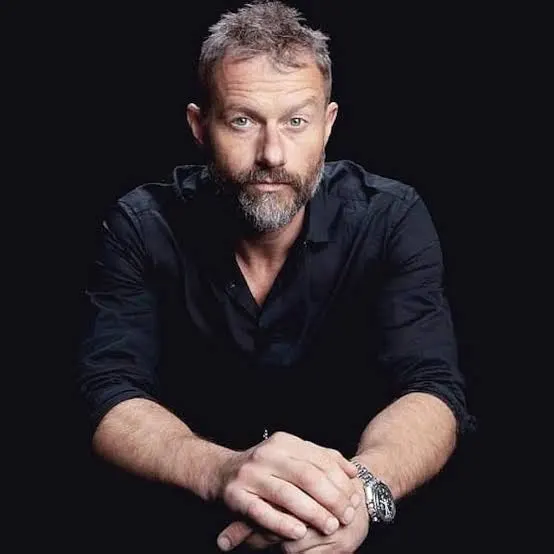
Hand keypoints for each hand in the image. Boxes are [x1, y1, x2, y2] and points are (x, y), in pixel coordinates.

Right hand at [215, 431, 360, 546]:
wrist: (222, 472)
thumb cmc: (267, 467)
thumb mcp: (291, 455)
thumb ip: (321, 459)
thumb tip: (352, 472)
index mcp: (284, 442)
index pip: (319, 459)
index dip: (340, 480)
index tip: (355, 499)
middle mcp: (266, 454)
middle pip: (307, 476)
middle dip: (331, 498)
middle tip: (346, 516)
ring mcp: (250, 474)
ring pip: (287, 494)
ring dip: (312, 513)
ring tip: (330, 526)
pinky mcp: (236, 495)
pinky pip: (262, 512)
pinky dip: (282, 523)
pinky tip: (299, 532)